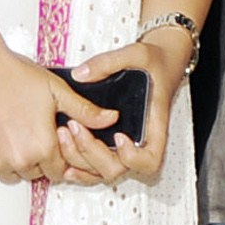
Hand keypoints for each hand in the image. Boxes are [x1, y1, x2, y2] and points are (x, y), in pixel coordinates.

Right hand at [0, 36, 108, 183]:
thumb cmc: (14, 74)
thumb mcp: (57, 90)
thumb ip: (85, 110)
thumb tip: (110, 119)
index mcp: (43, 145)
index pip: (60, 171)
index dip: (60, 157)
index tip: (54, 145)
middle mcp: (19, 158)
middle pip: (36, 174)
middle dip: (39, 159)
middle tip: (33, 134)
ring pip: (12, 175)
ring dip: (16, 162)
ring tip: (16, 134)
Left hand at [51, 34, 188, 187]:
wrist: (161, 62)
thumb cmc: (155, 62)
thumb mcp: (137, 54)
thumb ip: (109, 62)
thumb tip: (81, 75)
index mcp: (153, 123)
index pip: (149, 159)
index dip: (132, 157)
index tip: (118, 136)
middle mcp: (139, 140)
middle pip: (119, 168)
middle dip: (92, 153)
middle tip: (76, 128)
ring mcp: (125, 144)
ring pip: (103, 171)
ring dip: (80, 160)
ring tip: (64, 135)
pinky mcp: (112, 142)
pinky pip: (96, 166)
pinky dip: (79, 166)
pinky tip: (63, 154)